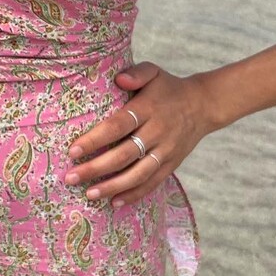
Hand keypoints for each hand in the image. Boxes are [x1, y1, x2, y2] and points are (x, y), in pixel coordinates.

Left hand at [64, 61, 212, 207]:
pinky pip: (153, 183)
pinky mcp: (172, 164)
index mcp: (149, 108)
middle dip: (96, 168)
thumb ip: (136, 73)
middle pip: (124, 154)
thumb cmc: (168, 88)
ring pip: (138, 174)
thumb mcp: (154, 72)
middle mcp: (158, 132)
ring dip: (113, 186)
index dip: (95, 139)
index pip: (118, 125)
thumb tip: (119, 79)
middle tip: (70, 178)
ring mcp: (167, 151)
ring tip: (89, 194)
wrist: (204, 105)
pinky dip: (134, 194)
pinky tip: (114, 203)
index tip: (72, 151)